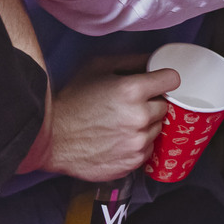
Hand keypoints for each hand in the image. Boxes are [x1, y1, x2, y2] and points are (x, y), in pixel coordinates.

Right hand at [41, 54, 181, 180]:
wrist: (51, 138)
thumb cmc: (73, 100)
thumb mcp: (97, 68)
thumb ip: (130, 61)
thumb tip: (154, 60)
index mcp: (132, 90)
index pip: (172, 79)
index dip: (165, 79)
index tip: (159, 82)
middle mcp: (139, 117)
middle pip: (165, 106)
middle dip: (152, 103)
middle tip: (131, 104)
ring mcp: (137, 143)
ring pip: (157, 129)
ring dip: (146, 125)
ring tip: (121, 124)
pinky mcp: (132, 162)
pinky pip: (147, 149)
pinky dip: (138, 144)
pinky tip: (118, 140)